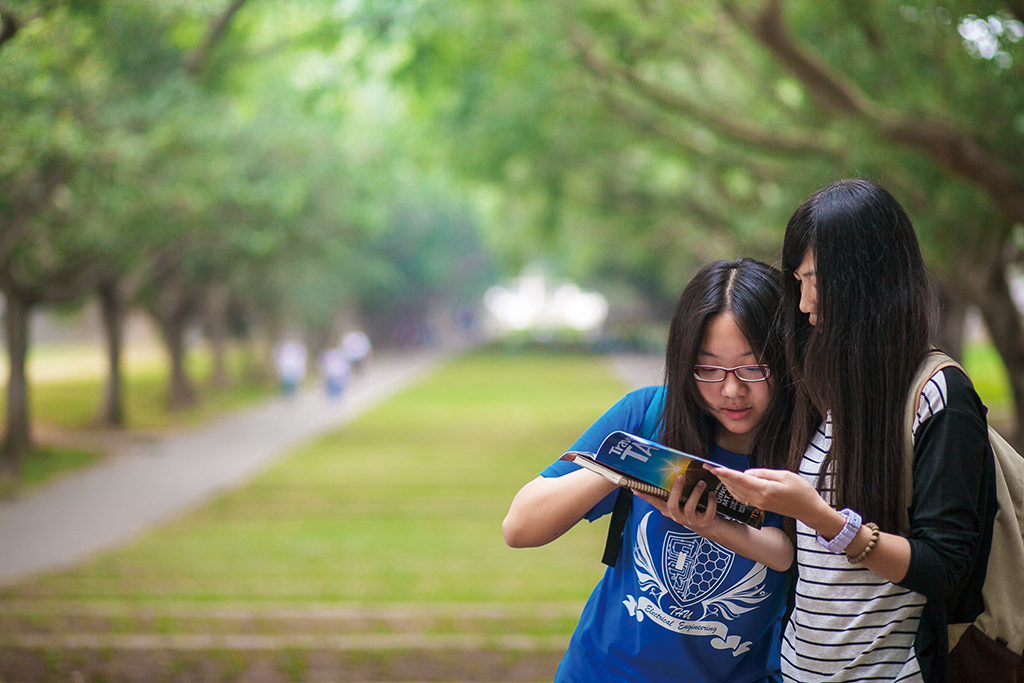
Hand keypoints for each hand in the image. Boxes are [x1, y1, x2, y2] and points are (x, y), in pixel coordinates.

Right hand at [637, 476, 719, 536]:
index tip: (636, 488)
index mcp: (670, 511)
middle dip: (676, 490)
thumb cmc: (690, 510)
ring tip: (702, 482)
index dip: (646, 496)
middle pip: (672, 505)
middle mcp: (678, 516)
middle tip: (681, 476)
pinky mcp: (704, 522)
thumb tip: (660, 475)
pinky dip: (711, 501)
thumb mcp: (678, 504)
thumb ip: (670, 494)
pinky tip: (711, 493)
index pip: (655, 503)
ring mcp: (691, 520)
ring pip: (690, 507)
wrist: (708, 527)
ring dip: (696, 493)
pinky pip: (708, 511)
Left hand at [705, 464, 826, 520]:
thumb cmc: (801, 491)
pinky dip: (733, 489)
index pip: (741, 480)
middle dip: (720, 476)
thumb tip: (747, 473)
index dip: (726, 473)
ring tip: (715, 473)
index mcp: (765, 490)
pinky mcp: (760, 506)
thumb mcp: (785, 476)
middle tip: (707, 466)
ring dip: (725, 482)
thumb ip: (764, 474)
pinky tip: (728, 484)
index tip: (714, 468)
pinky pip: (742, 497)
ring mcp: (759, 504)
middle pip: (735, 486)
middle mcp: (759, 499)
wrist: (809, 510)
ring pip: (737, 492)